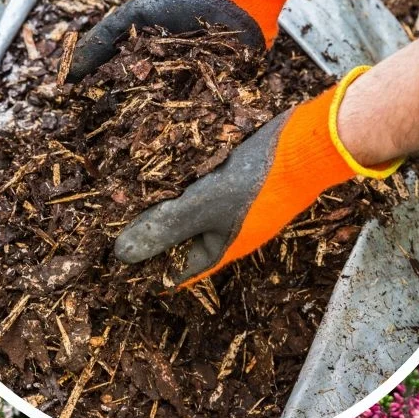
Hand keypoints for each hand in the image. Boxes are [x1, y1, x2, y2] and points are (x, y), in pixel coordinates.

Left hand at [114, 67, 400, 287]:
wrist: (310, 147)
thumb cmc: (260, 180)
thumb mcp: (206, 203)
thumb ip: (165, 227)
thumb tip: (121, 255)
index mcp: (219, 249)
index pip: (173, 270)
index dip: (143, 267)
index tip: (109, 257)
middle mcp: (228, 232)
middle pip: (181, 241)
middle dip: (151, 233)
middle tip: (110, 218)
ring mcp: (238, 207)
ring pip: (193, 214)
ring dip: (167, 205)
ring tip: (130, 190)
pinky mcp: (244, 181)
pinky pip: (207, 190)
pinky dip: (187, 184)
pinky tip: (169, 165)